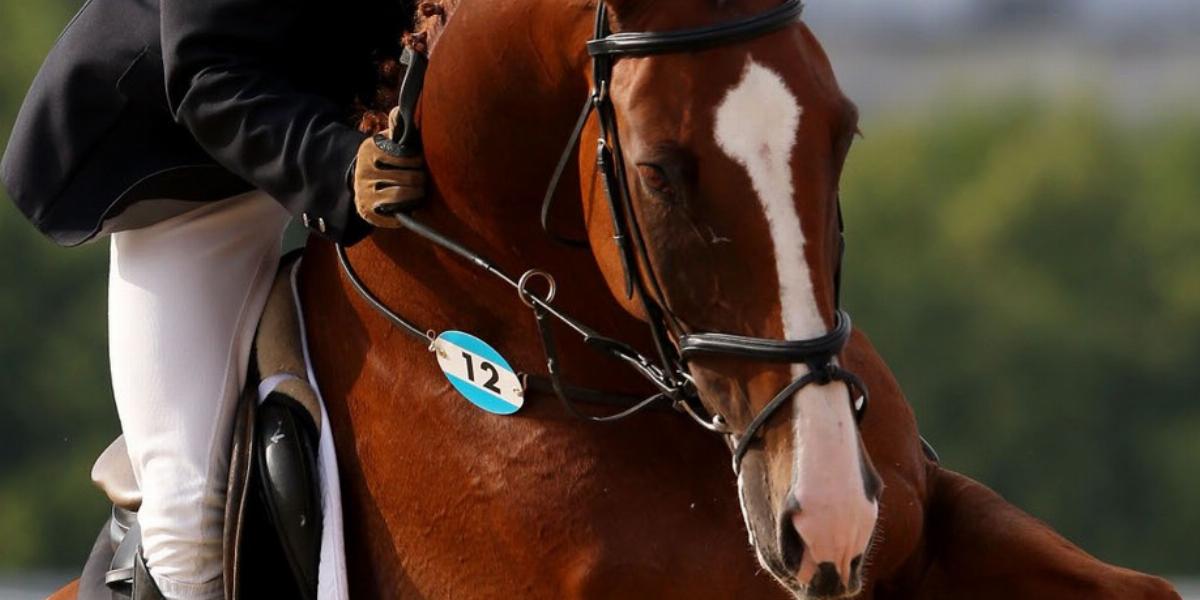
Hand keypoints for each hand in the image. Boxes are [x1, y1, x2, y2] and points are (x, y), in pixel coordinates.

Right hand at [353, 109, 425, 227]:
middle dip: (420, 177)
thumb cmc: (383, 159)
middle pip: (410, 176)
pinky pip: (397, 209)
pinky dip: (408, 206)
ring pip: (405, 193)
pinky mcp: (368, 210)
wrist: (359, 183)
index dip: (418, 160)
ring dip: (417, 193)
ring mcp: (365, 191)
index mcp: (370, 149)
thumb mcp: (386, 139)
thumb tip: (401, 110)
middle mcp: (365, 170)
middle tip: (421, 177)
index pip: (407, 155)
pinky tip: (410, 202)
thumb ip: (396, 126)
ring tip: (418, 189)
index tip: (418, 161)